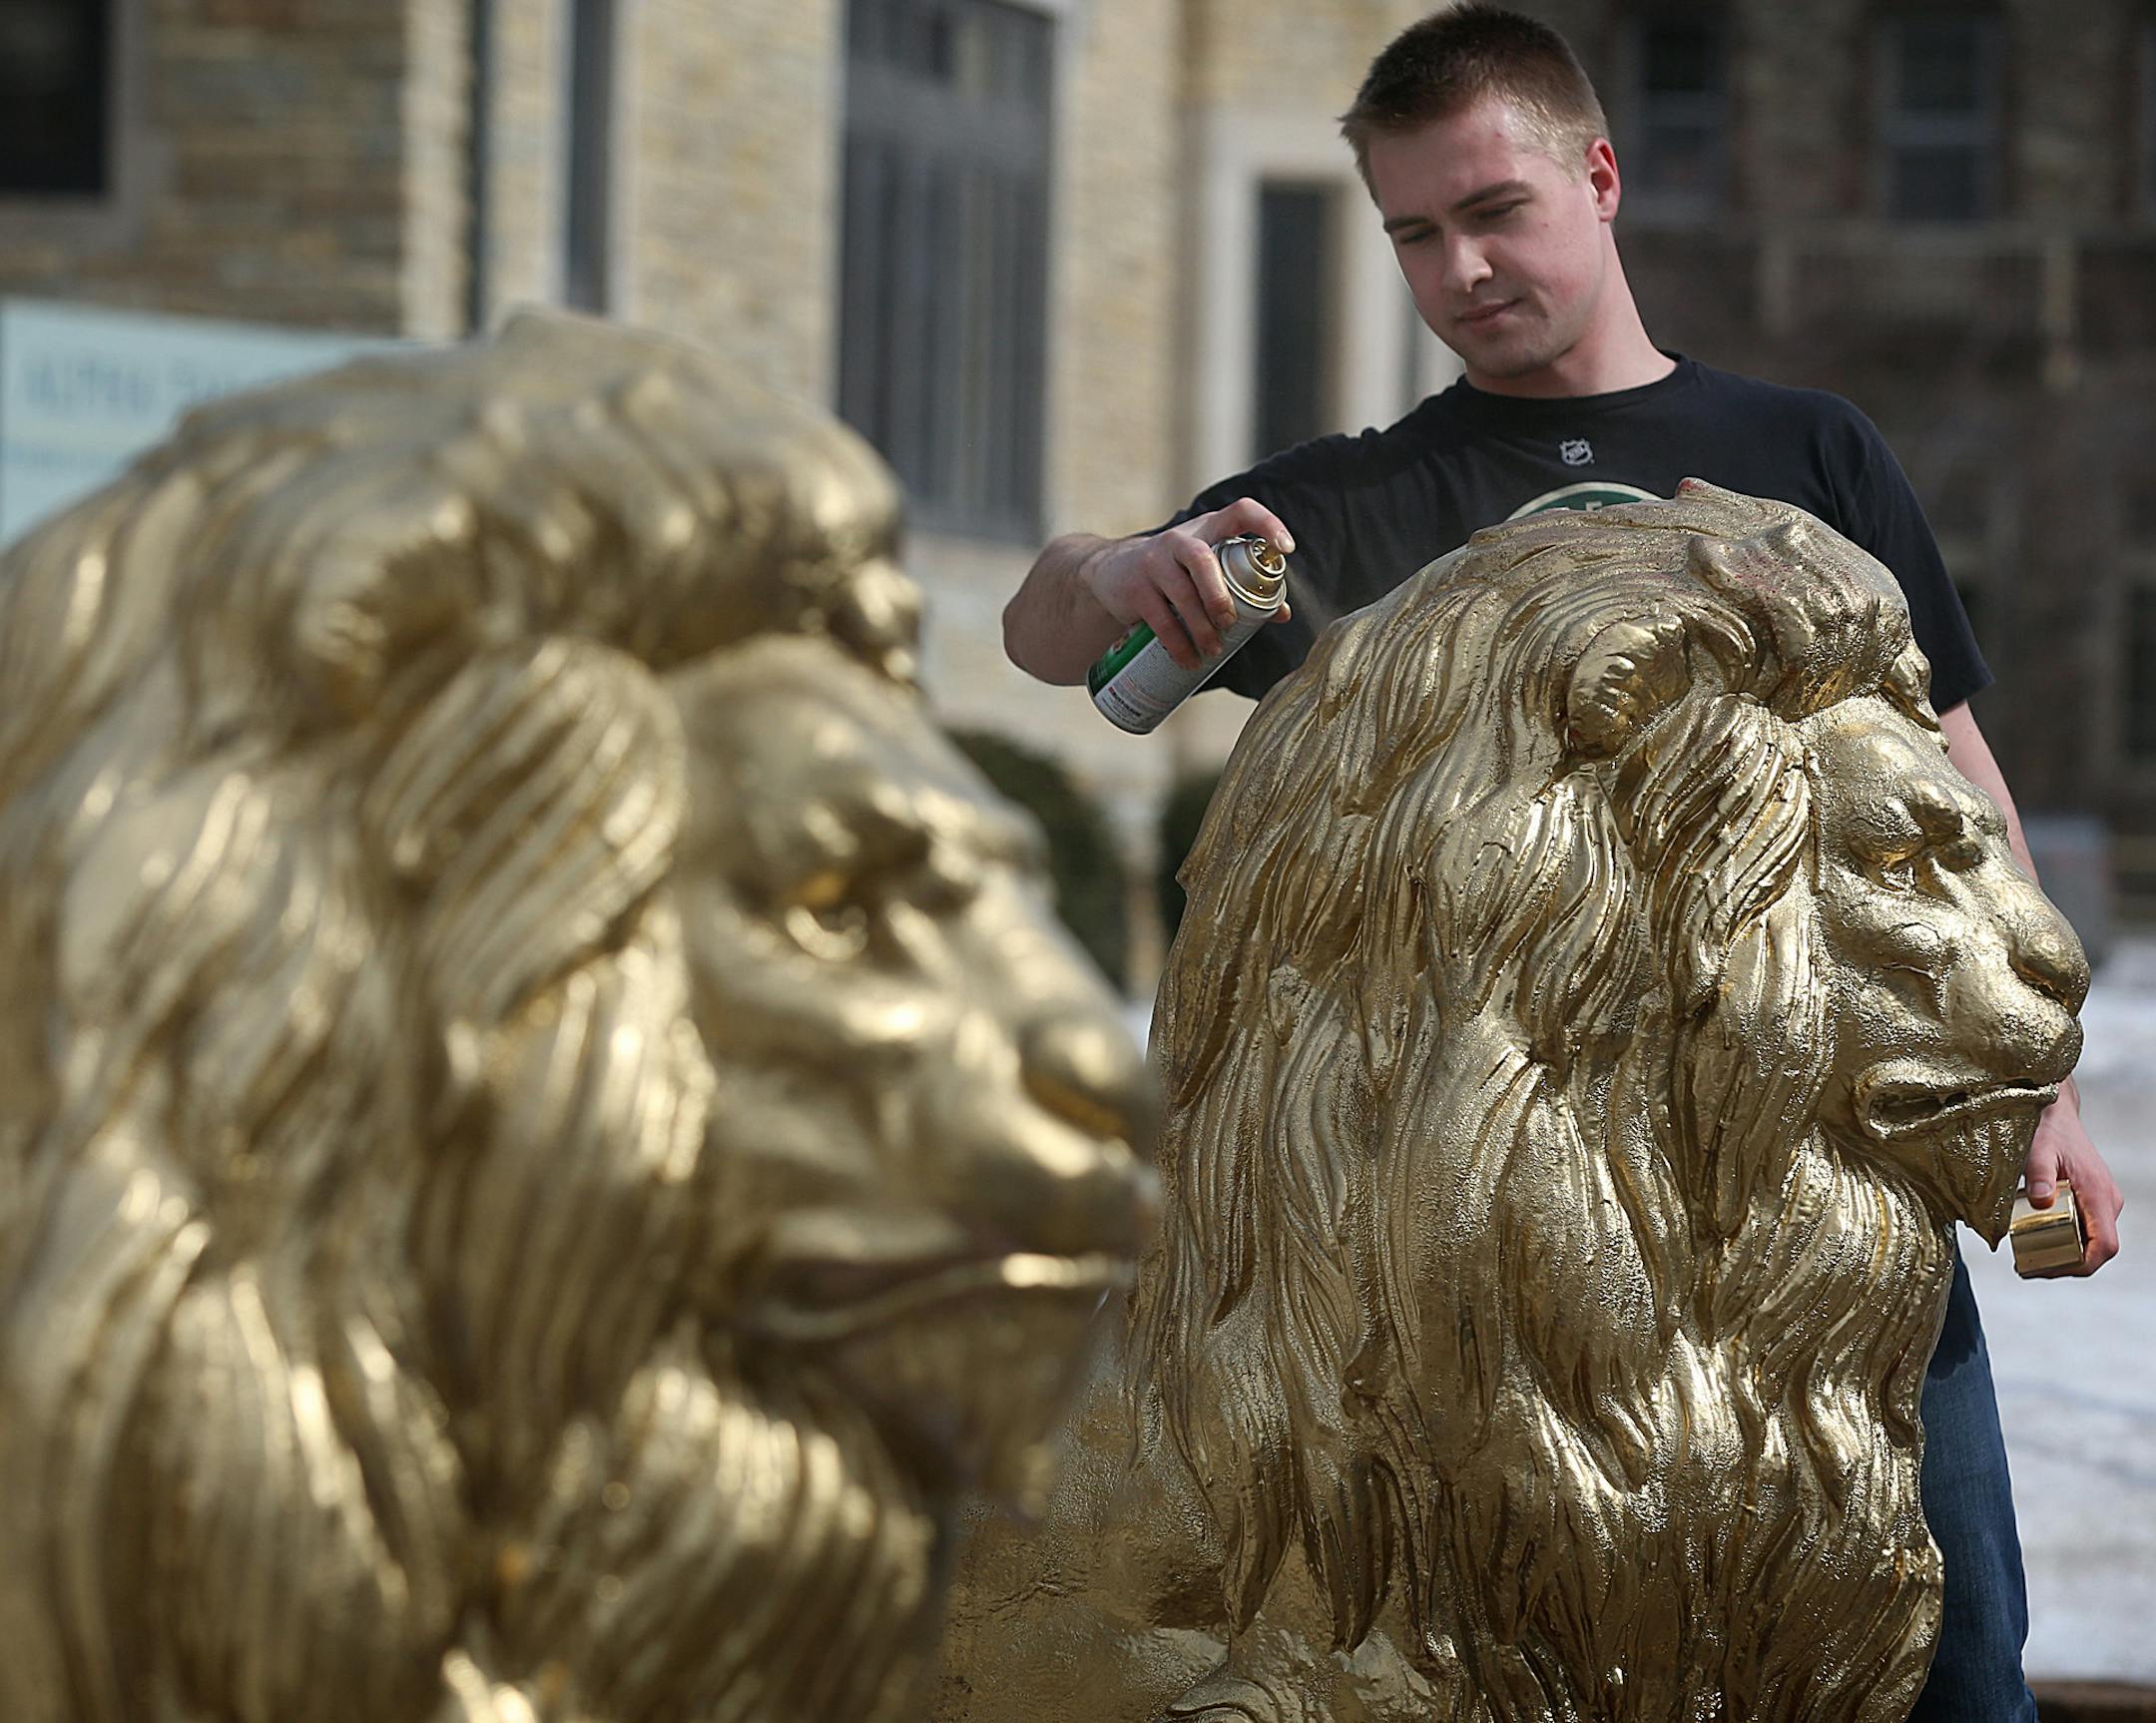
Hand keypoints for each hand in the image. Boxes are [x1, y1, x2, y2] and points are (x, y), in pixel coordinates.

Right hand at [1079, 498, 1295, 670]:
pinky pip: (1160, 619)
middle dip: (1219, 594)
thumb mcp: (1205, 570)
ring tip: (1212, 650)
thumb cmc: (1174, 572)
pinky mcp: (1136, 587)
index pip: (1241, 512)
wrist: (1112, 573)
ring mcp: (1154, 561)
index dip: (1267, 524)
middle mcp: (1180, 540)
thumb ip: (1242, 586)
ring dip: (1201, 627)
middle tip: (1229, 623)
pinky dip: (1177, 643)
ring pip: (1182, 594)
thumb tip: (1283, 614)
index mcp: (1208, 530)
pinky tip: (1188, 659)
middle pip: (1203, 560)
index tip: (1286, 548)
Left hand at [2022, 1085, 2122, 1275]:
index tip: (2052, 1270)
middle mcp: (2106, 1201)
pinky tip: (2038, 1241)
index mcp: (2098, 1194)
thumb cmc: (2048, 1129)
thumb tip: (2041, 1201)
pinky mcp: (2091, 1199)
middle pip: (2097, 1249)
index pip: (2105, 1245)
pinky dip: (2066, 1240)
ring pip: (2091, 1240)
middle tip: (2031, 1269)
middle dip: (2067, 1264)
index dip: (2084, 1264)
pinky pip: (2085, 1228)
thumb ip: (2039, 1174)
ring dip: (2066, 1254)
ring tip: (2030, 1260)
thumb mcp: (2039, 1149)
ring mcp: (2101, 1201)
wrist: (2056, 1113)